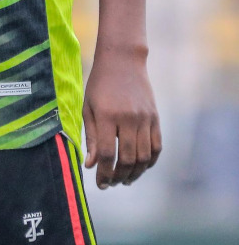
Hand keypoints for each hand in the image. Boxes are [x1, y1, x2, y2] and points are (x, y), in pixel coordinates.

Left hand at [82, 48, 160, 187]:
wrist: (123, 61)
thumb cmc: (99, 85)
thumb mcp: (87, 107)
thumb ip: (90, 136)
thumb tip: (90, 165)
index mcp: (107, 116)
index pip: (107, 153)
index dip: (103, 173)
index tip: (100, 184)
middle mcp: (128, 119)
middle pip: (128, 158)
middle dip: (119, 176)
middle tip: (111, 183)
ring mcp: (145, 119)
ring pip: (144, 157)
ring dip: (135, 173)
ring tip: (124, 179)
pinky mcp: (156, 118)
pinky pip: (156, 147)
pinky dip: (150, 161)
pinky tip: (140, 167)